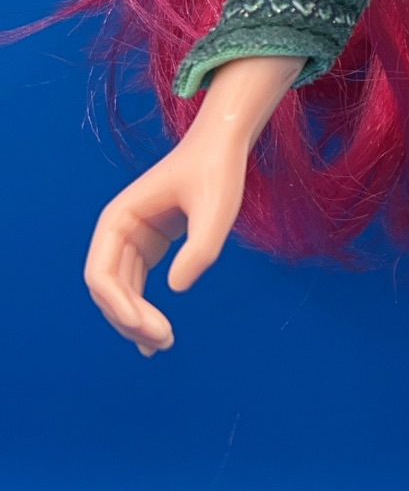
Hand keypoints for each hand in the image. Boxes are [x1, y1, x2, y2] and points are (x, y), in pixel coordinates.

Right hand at [83, 55, 301, 354]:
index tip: (151, 328)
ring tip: (162, 344)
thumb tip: (176, 289)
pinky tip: (157, 334)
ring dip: (134, 320)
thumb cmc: (218, 171)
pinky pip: (135, 285)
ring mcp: (132, 239)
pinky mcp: (149, 246)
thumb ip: (200, 248)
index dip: (120, 306)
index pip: (102, 273)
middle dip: (128, 319)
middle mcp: (117, 230)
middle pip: (107, 288)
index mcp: (119, 218)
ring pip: (119, 291)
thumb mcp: (217, 209)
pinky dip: (142, 310)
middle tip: (163, 342)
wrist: (224, 146)